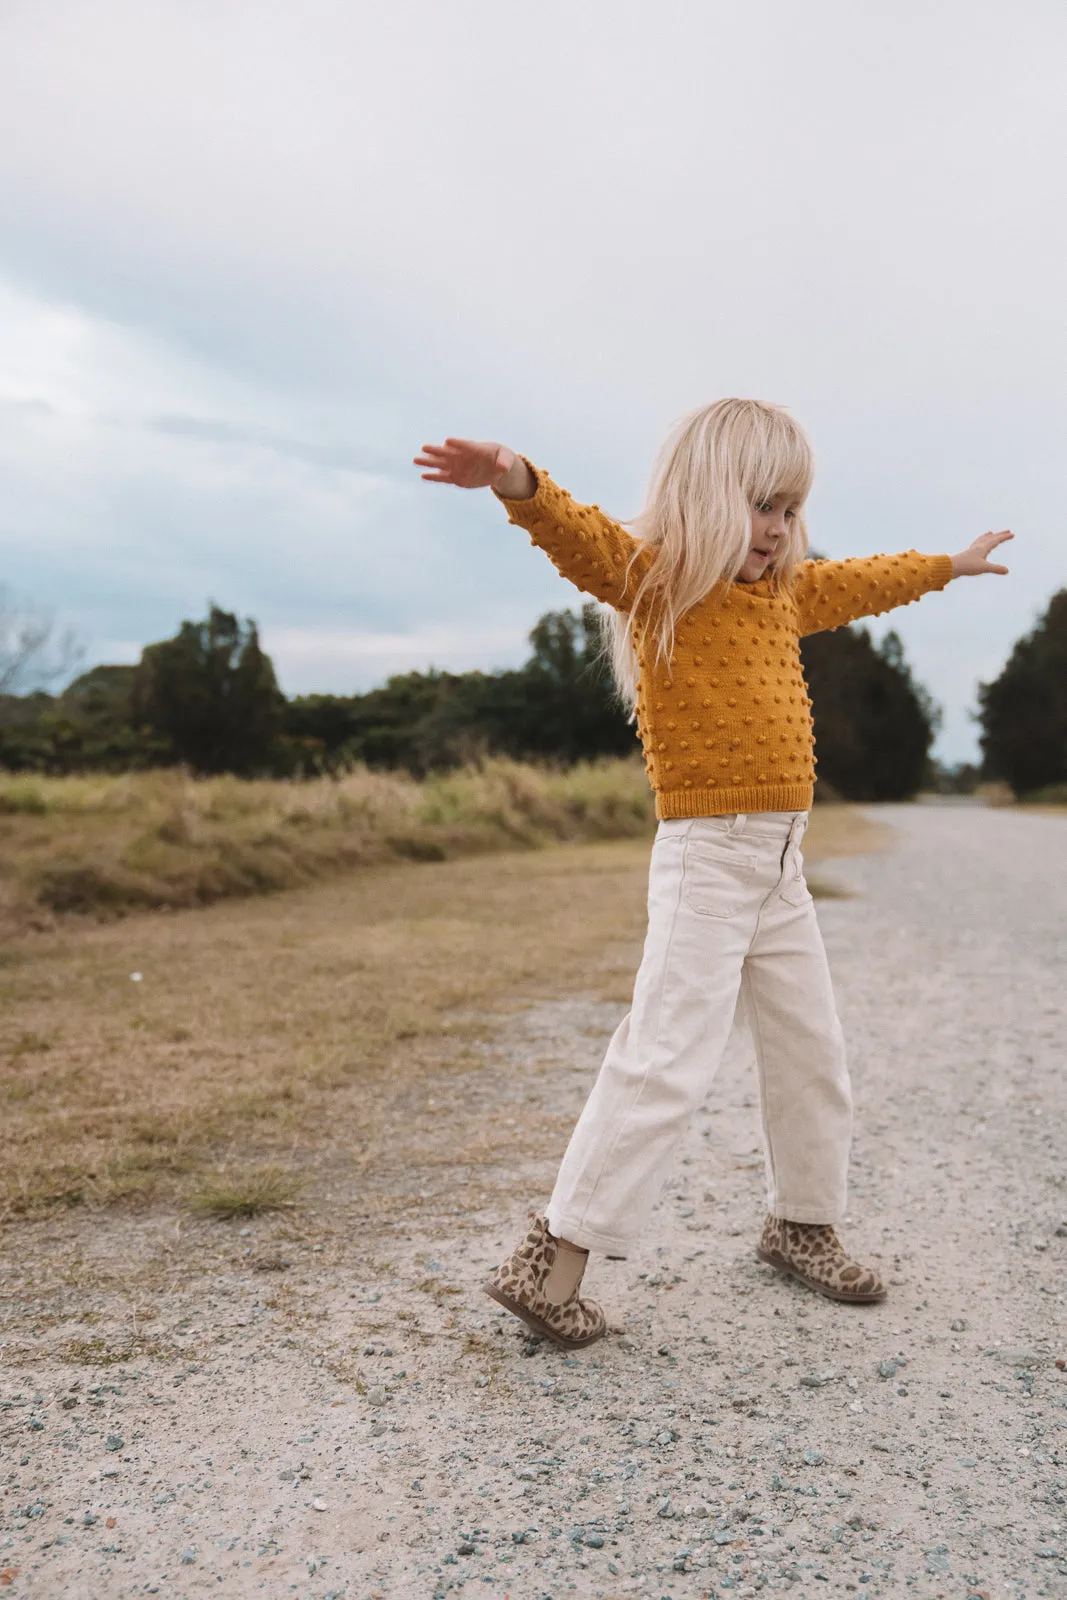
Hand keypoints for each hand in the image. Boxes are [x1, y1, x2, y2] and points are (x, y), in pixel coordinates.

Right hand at [413, 437, 533, 497]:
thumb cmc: (502, 458)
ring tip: (416, 460)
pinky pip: (444, 478)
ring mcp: (458, 467)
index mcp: (475, 448)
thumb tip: (503, 467)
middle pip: (448, 453)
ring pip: (442, 465)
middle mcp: (463, 456)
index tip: (447, 441)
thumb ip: (505, 461)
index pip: (465, 445)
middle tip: (424, 448)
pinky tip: (423, 476)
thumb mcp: (507, 458)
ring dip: (429, 463)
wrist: (497, 468)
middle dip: (436, 451)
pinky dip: (434, 477)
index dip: (457, 443)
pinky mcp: (457, 478)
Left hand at [950, 529, 1012, 577]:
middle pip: (990, 538)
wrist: (951, 567)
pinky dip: (979, 543)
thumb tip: (1007, 571)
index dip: (1004, 537)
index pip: (996, 540)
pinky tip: (977, 547)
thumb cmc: (967, 566)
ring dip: (988, 536)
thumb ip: (996, 569)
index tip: (1012, 534)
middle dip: (1000, 535)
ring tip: (990, 533)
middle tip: (1007, 531)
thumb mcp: (984, 568)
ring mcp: (971, 550)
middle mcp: (978, 547)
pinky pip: (975, 545)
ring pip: (981, 540)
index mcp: (983, 548)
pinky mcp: (967, 555)